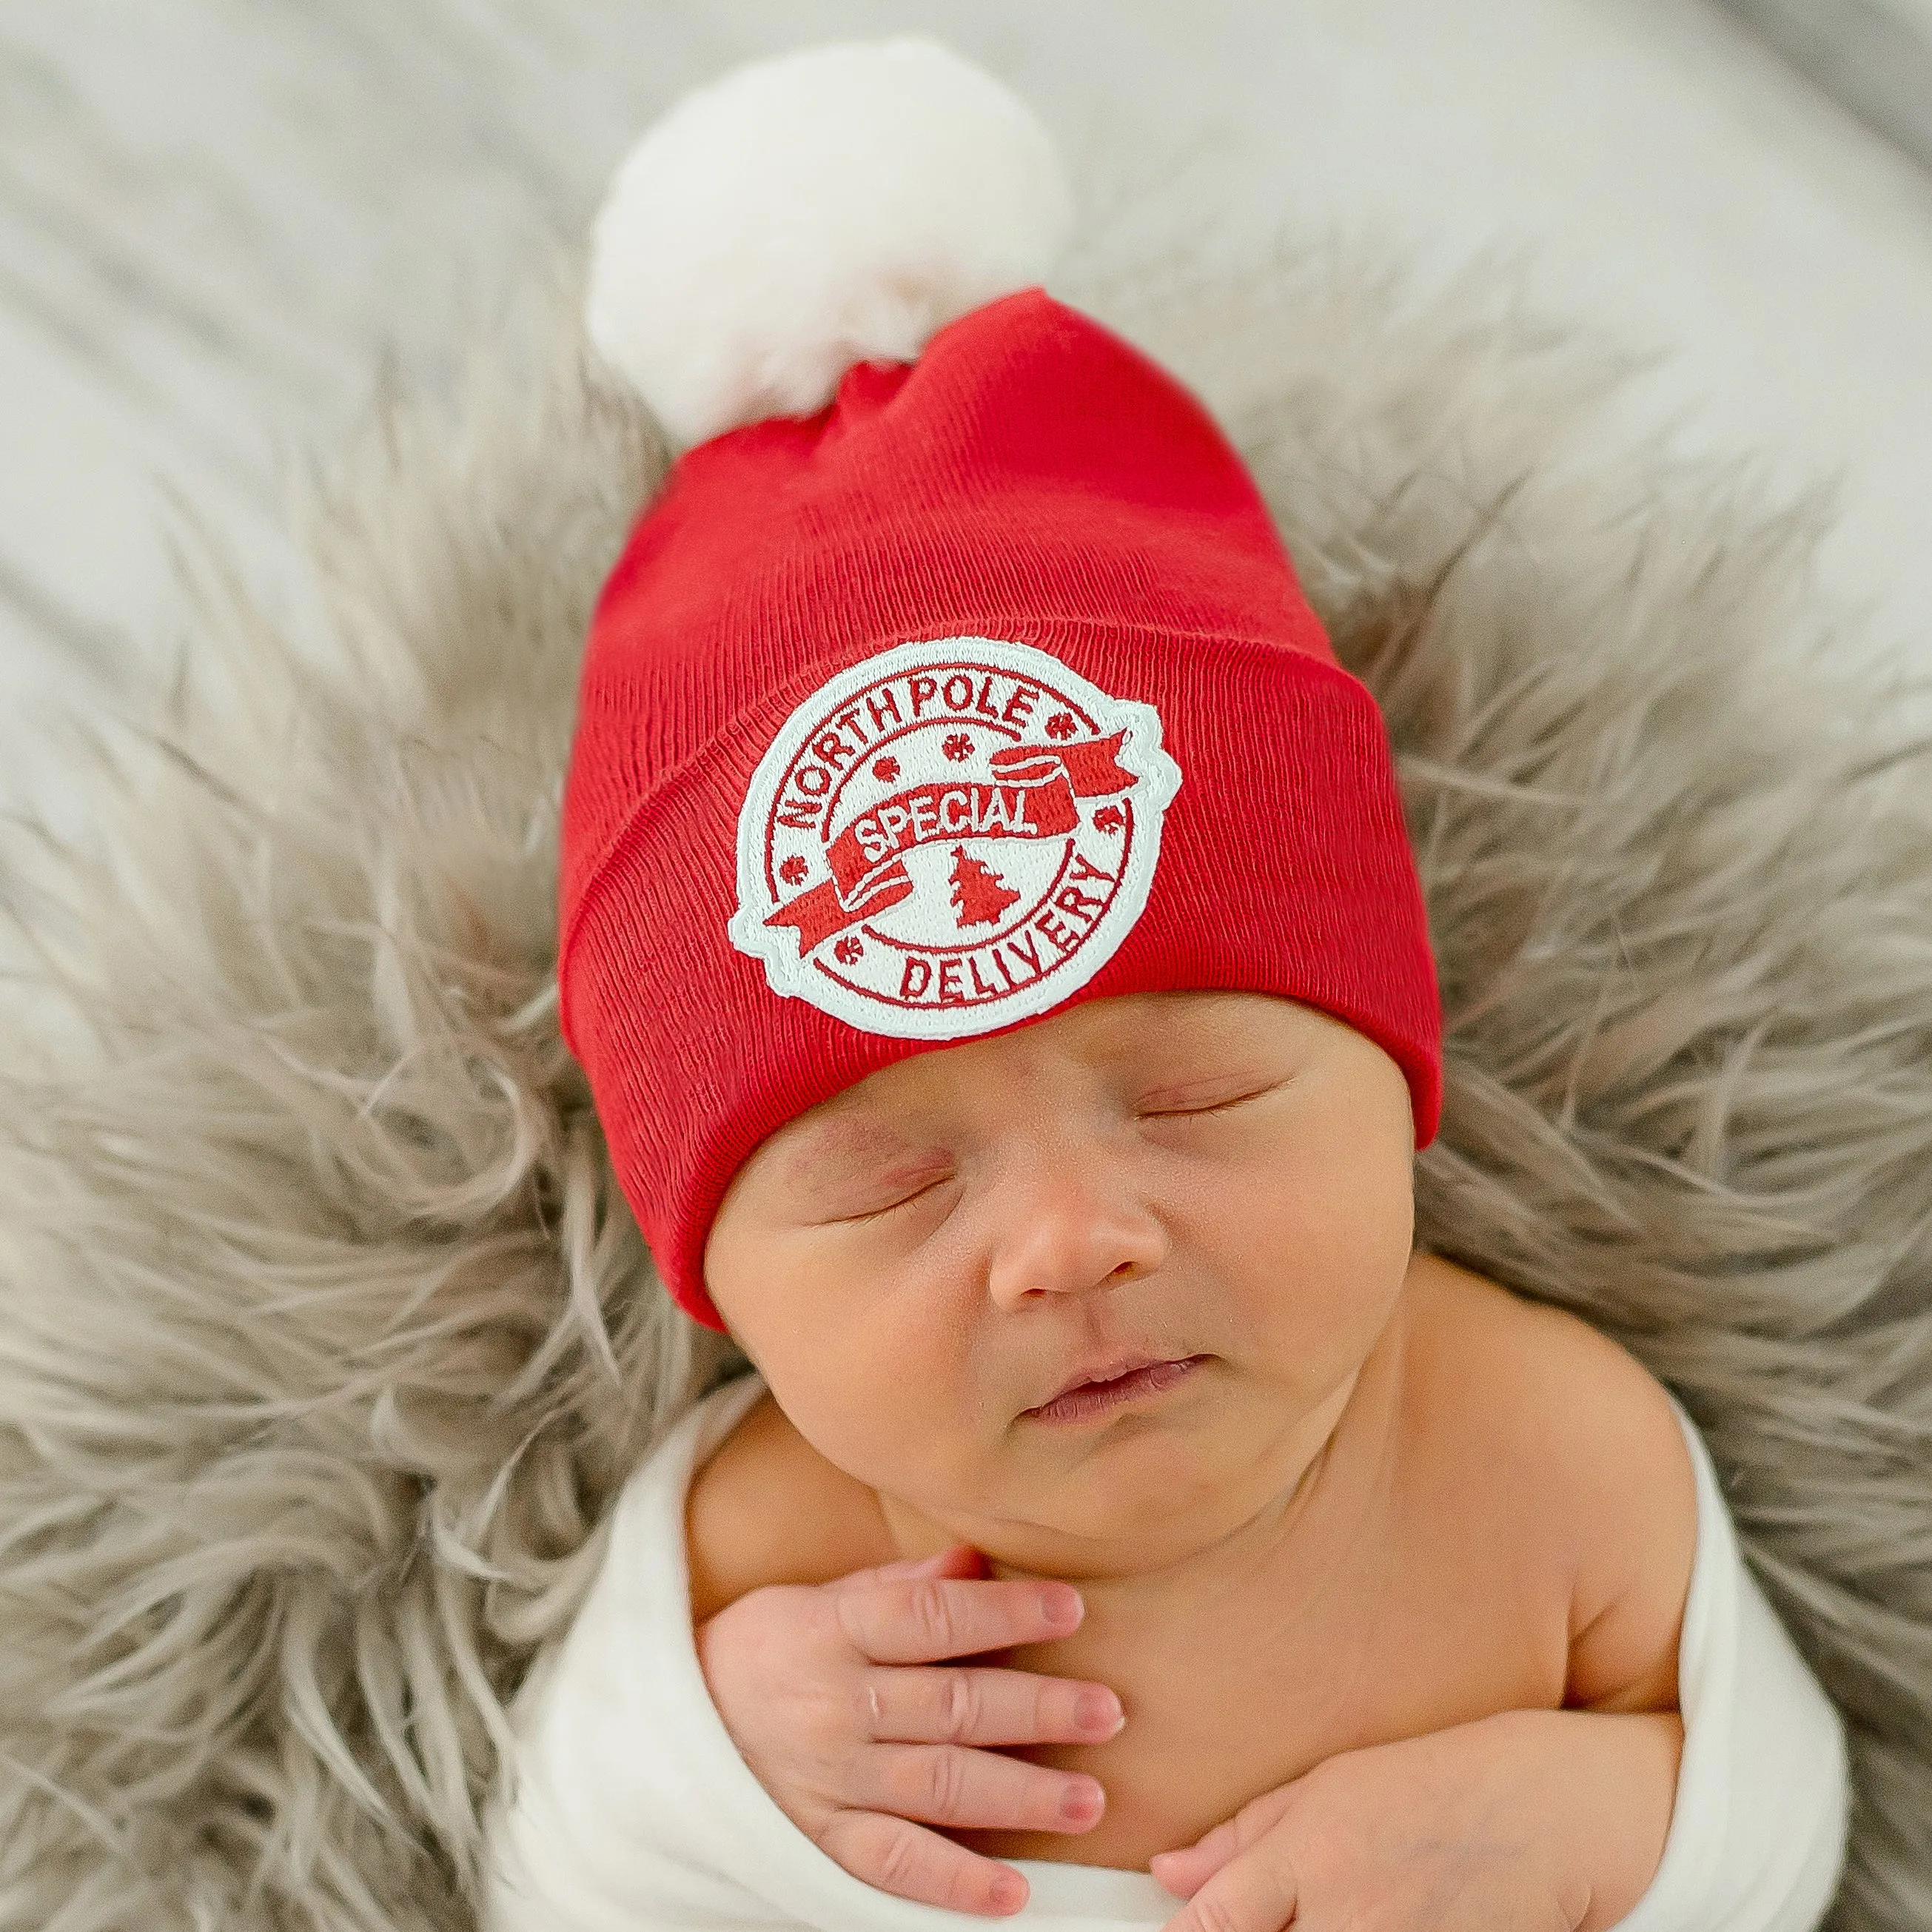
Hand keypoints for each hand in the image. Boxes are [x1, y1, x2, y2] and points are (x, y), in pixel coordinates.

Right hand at [695, 1542, 1125, 1915]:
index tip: (1072, 1610)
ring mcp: (830, 1781)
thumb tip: (973, 1560)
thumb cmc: (756, 1651)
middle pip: (950, 1706)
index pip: (931, 1618)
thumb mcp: (810, 1600)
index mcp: (833, 1632)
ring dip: (1019, 1796)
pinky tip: (1012, 1894)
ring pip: (937, 1787)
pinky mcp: (820, 1843)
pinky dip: (952, 1883)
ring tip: (1087, 1799)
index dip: (1003, 1613)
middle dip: (1036, 1709)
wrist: (660, 1734)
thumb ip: (894, 1588)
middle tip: (1108, 1711)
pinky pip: (893, 1866)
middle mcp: (836, 1707)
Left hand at [1149, 1708, 1681, 1931]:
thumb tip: (1169, 1875)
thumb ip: (1241, 1839)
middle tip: (1252, 1923)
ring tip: (1317, 1918)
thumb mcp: (1328, 1785)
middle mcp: (1347, 1920)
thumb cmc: (1434, 1783)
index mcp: (1310, 1858)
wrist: (1551, 1813)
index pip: (1212, 1927)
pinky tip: (1347, 1930)